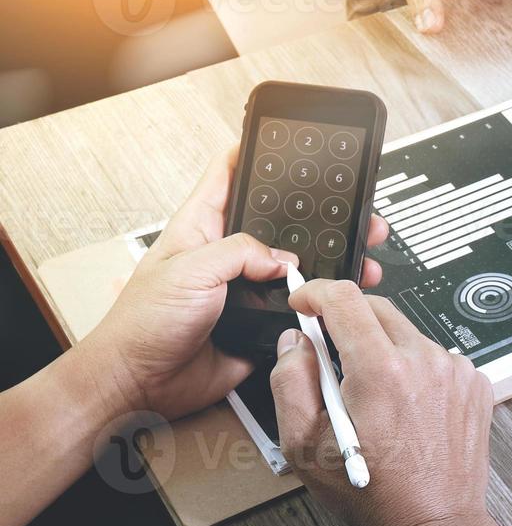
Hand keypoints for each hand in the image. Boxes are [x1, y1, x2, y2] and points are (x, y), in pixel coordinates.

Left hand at [79, 149, 389, 420]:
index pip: (230, 175)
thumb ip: (240, 252)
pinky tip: (336, 299)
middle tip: (348, 208)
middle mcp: (229, 256)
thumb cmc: (142, 325)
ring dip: (326, 263)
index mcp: (203, 228)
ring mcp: (247, 289)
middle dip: (315, 214)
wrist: (142, 384)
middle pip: (280, 222)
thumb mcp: (188, 270)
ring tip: (356, 254)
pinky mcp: (262, 323)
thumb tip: (285, 258)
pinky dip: (319, 307)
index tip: (288, 141)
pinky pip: (299, 311)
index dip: (256, 153)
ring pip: (297, 268)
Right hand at [270, 281, 493, 525]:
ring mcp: (455, 370)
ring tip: (374, 398)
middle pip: (378, 309)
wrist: (434, 522)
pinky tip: (406, 407)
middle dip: (348, 323)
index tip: (305, 301)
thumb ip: (290, 381)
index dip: (316, 292)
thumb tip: (295, 342)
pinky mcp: (474, 383)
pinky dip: (415, 369)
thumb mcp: (304, 445)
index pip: (345, 299)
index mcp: (381, 370)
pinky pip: (435, 357)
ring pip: (408, 334)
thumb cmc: (374, 492)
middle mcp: (425, 361)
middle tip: (333, 359)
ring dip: (384, 350)